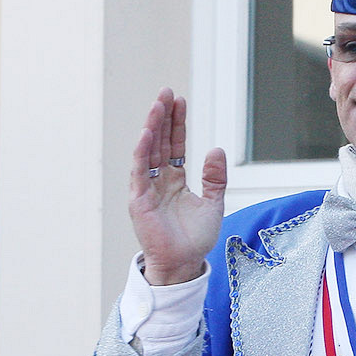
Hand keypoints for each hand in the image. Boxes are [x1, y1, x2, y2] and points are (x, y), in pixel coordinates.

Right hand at [128, 89, 228, 285]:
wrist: (184, 263)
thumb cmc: (195, 239)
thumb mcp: (213, 203)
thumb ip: (215, 178)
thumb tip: (216, 149)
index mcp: (175, 181)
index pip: (175, 145)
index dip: (177, 124)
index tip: (180, 101)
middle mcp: (159, 181)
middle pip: (160, 142)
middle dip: (162, 117)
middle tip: (166, 92)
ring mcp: (147, 189)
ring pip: (148, 151)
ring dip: (152, 127)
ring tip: (157, 105)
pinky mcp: (139, 200)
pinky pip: (139, 172)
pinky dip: (142, 152)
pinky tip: (146, 134)